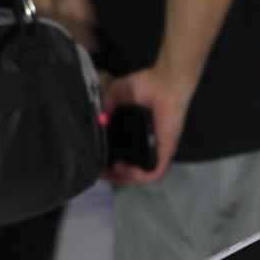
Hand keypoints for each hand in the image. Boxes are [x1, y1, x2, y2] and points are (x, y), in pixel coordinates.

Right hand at [106, 66, 190, 182]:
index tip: (94, 163)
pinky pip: (155, 171)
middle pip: (129, 172)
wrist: (166, 79)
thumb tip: (96, 118)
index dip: (107, 164)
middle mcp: (145, 145)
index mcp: (135, 135)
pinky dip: (141, 176)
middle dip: (114, 177)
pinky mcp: (166, 150)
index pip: (120, 157)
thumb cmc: (145, 85)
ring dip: (126, 179)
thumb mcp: (117, 93)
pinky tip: (128, 170)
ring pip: (142, 176)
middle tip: (101, 172)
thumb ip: (105, 104)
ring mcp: (156, 149)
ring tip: (113, 171)